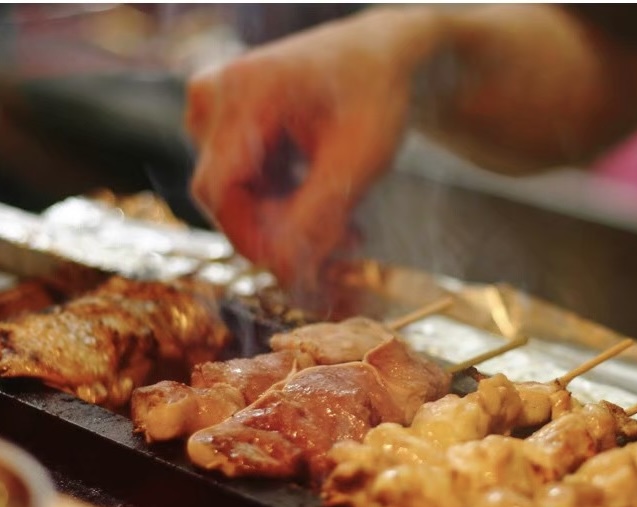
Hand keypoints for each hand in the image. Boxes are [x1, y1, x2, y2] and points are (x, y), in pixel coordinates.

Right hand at [186, 9, 440, 290]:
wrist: (379, 57)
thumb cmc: (374, 94)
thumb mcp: (358, 159)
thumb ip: (318, 217)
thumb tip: (284, 274)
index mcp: (245, 92)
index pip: (219, 190)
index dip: (252, 240)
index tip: (300, 269)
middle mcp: (214, 97)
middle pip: (225, 197)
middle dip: (280, 235)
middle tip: (340, 249)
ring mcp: (212, 110)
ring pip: (235, 197)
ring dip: (286, 224)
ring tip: (347, 229)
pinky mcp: (222, 126)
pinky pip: (241, 184)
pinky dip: (282, 205)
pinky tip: (328, 209)